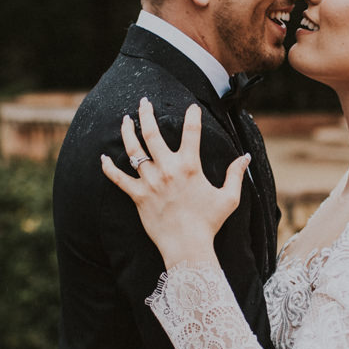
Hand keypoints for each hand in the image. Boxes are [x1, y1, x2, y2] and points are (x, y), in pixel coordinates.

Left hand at [100, 97, 249, 268]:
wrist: (187, 246)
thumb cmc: (209, 223)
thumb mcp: (229, 198)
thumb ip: (235, 175)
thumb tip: (245, 157)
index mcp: (190, 166)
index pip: (191, 132)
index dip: (192, 115)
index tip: (192, 107)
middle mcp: (167, 169)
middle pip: (152, 133)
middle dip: (147, 113)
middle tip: (144, 101)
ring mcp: (150, 182)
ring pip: (133, 150)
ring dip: (128, 132)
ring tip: (126, 119)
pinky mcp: (138, 196)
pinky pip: (118, 179)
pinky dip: (108, 168)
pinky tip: (103, 157)